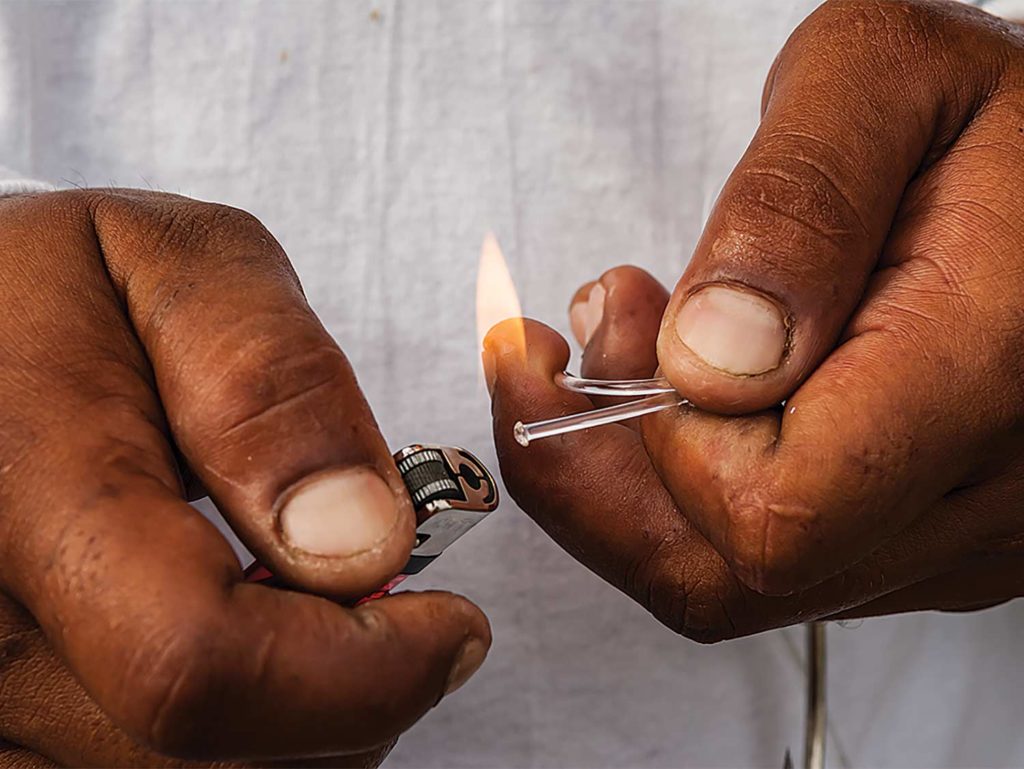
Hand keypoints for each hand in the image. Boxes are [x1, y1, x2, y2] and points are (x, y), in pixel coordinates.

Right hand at [0, 189, 488, 764]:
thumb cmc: (57, 284)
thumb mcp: (173, 268)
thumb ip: (267, 382)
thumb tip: (362, 539)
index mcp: (22, 493)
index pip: (200, 667)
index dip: (366, 673)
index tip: (453, 627)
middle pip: (208, 761)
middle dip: (344, 696)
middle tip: (372, 599)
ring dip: (287, 728)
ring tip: (284, 610)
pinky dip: (223, 748)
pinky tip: (227, 655)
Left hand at [486, 0, 1023, 640]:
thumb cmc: (984, 106)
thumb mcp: (879, 81)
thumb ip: (797, 211)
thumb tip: (706, 358)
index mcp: (985, 365)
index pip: (775, 510)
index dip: (664, 437)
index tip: (620, 320)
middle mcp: (990, 481)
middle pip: (737, 573)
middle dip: (614, 460)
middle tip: (588, 336)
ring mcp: (965, 522)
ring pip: (746, 578)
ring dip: (646, 465)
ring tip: (635, 336)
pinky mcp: (934, 526)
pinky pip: (783, 553)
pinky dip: (699, 479)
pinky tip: (701, 380)